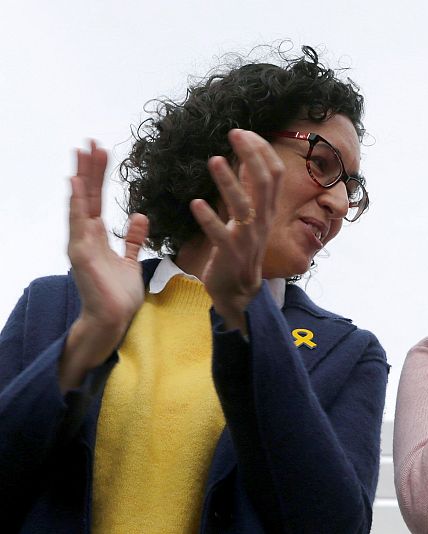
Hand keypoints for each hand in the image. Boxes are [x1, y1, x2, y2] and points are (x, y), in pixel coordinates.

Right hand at [61, 141, 148, 391]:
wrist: (114, 321)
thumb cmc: (119, 295)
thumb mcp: (130, 260)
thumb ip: (132, 238)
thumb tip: (138, 215)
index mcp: (96, 237)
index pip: (97, 199)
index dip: (98, 175)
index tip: (101, 151)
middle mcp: (84, 237)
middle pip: (87, 195)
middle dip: (89, 169)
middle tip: (91, 141)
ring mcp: (80, 244)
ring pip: (81, 204)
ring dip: (83, 177)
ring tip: (84, 152)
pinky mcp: (81, 255)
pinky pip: (78, 224)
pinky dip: (77, 202)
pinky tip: (76, 182)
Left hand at [189, 130, 283, 333]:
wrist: (238, 291)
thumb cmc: (241, 250)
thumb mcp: (250, 217)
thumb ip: (249, 190)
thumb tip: (246, 159)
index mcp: (268, 210)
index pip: (274, 173)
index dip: (262, 150)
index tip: (243, 132)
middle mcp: (262, 220)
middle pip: (264, 182)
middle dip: (251, 155)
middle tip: (233, 133)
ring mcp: (247, 237)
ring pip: (243, 205)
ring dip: (228, 182)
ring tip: (213, 160)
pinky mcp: (230, 253)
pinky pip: (221, 234)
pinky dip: (209, 219)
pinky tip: (195, 203)